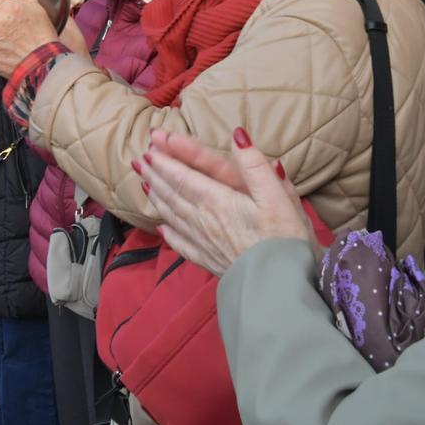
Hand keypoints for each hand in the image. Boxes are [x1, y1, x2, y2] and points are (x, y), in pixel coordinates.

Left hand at [140, 128, 315, 275]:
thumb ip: (255, 165)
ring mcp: (203, 241)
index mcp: (219, 200)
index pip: (185, 174)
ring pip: (172, 214)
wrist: (281, 289)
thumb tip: (237, 134)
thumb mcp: (279, 197)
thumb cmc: (284, 241)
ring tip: (144, 181)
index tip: (152, 142)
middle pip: (173, 192)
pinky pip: (181, 243)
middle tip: (140, 158)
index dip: (168, 157)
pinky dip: (168, 233)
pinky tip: (161, 228)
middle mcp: (204, 219)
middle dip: (156, 173)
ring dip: (157, 196)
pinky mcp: (208, 261)